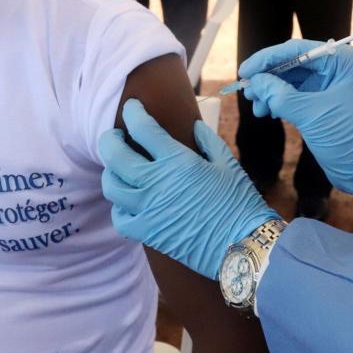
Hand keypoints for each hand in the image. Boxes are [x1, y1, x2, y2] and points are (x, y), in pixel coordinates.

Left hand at [99, 99, 279, 278]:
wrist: (242, 244)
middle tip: (115, 135)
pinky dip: (118, 207)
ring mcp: (148, 209)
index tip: (132, 107)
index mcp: (177, 161)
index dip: (133, 112)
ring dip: (110, 172)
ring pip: (112, 185)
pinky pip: (119, 217)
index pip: (143, 128)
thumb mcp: (228, 164)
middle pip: (115, 154)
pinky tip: (127, 201)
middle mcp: (156, 182)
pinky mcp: (148, 233)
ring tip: (118, 167)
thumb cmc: (240, 202)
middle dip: (110, 139)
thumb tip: (194, 126)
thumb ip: (207, 141)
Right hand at [239, 42, 352, 208]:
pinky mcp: (322, 99)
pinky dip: (277, 100)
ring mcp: (329, 83)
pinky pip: (293, 93)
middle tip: (247, 91)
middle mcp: (338, 67)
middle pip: (291, 62)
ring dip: (269, 91)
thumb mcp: (310, 115)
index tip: (244, 70)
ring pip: (289, 79)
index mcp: (344, 61)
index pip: (298, 50)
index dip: (267, 59)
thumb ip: (280, 95)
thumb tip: (255, 82)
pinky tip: (265, 111)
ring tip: (255, 106)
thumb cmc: (347, 140)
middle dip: (267, 77)